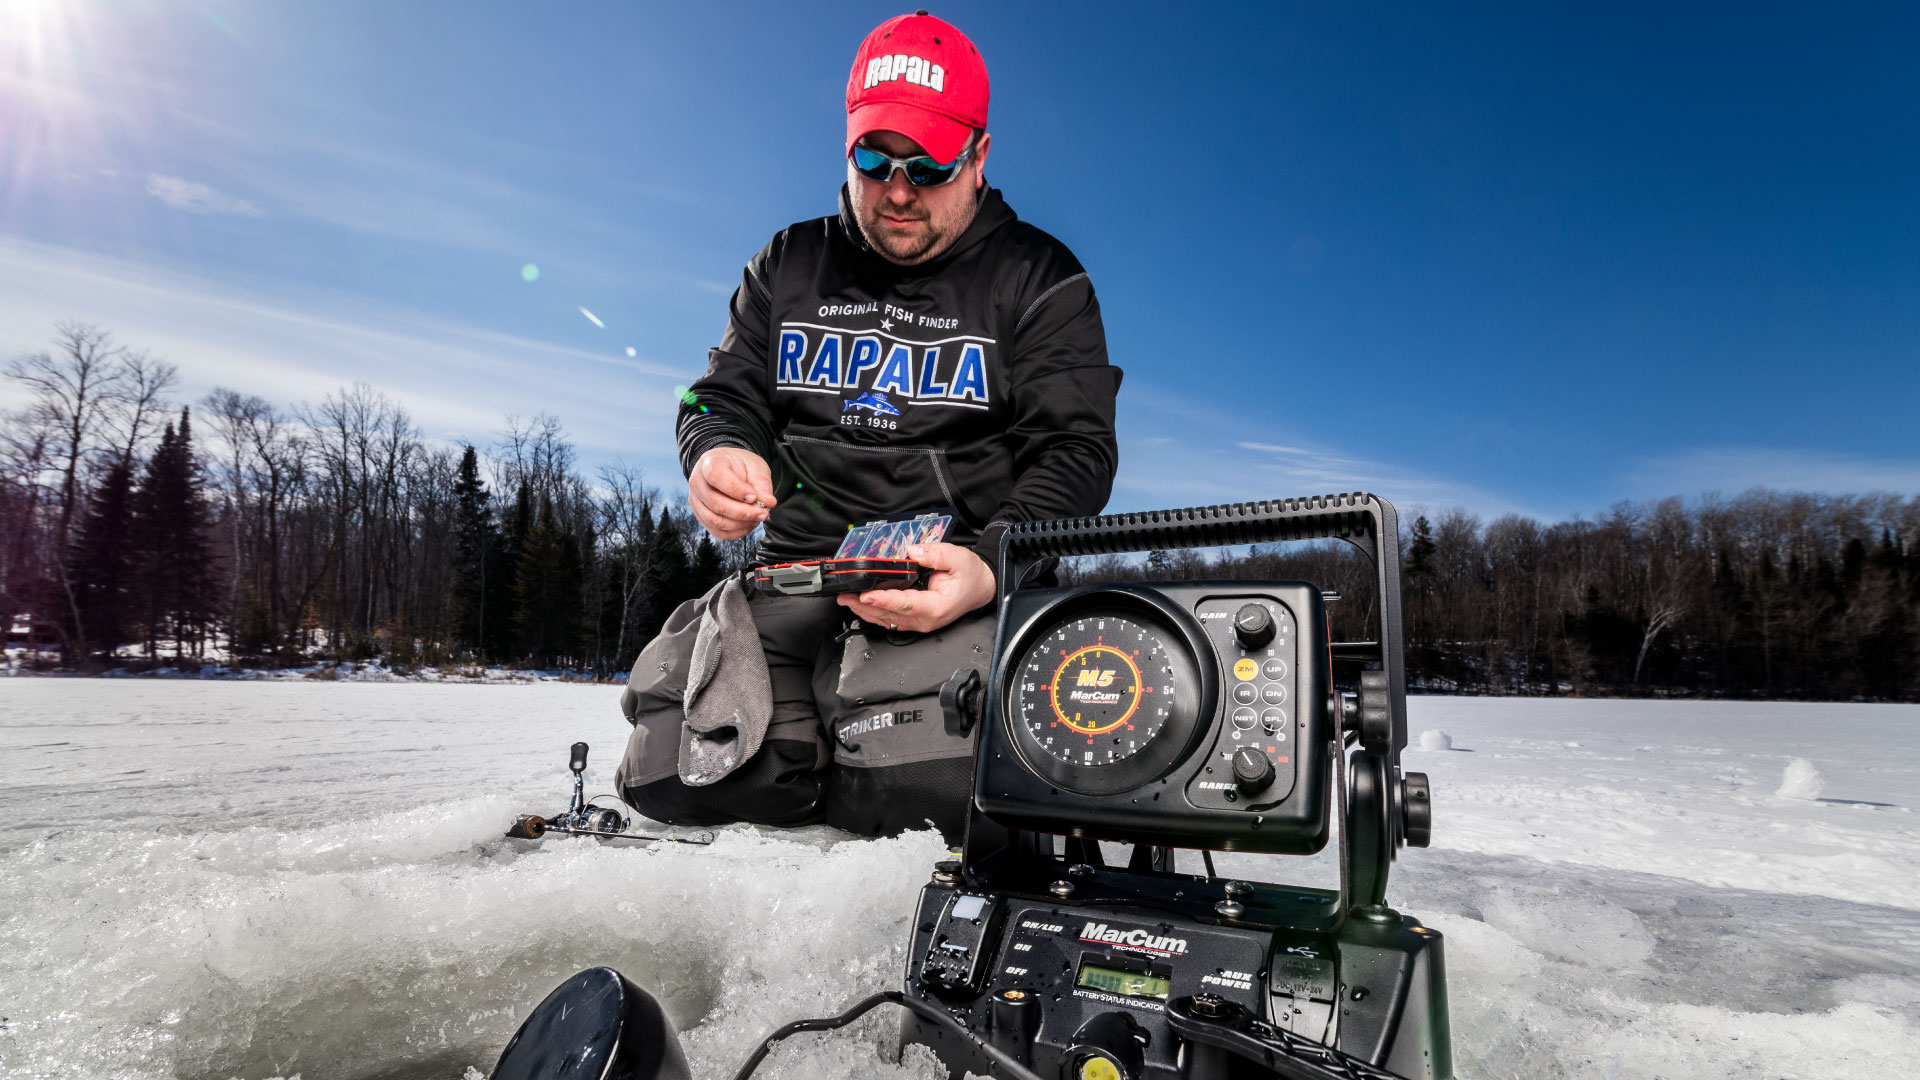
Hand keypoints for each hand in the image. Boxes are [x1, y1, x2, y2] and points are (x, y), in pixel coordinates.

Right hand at [688, 447, 774, 539]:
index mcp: (709, 463)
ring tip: (758, 517)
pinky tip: (749, 523)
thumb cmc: (740, 465)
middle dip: (743, 512)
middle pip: (716, 503)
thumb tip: (768, 502)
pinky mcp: (701, 516)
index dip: (736, 490)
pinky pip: (717, 531)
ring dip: (741, 524)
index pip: (716, 477)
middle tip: (763, 512)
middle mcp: (698, 482)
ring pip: (716, 520)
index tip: (753, 496)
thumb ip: (761, 482)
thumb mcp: (755, 466)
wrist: (728, 469)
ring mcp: (696, 501)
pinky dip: (736, 532)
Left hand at [838, 541, 994, 633]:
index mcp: (937, 606)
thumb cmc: (970, 575)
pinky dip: (874, 613)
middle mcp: (926, 619)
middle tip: (845, 596)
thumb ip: (935, 554)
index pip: (905, 603)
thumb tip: (913, 552)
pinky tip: (861, 606)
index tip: (866, 595)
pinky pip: (891, 619)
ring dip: (865, 611)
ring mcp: (920, 623)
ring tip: (847, 600)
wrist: (979, 587)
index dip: (883, 599)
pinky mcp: (915, 620)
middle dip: (865, 606)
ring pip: (887, 620)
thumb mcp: (957, 557)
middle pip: (890, 614)